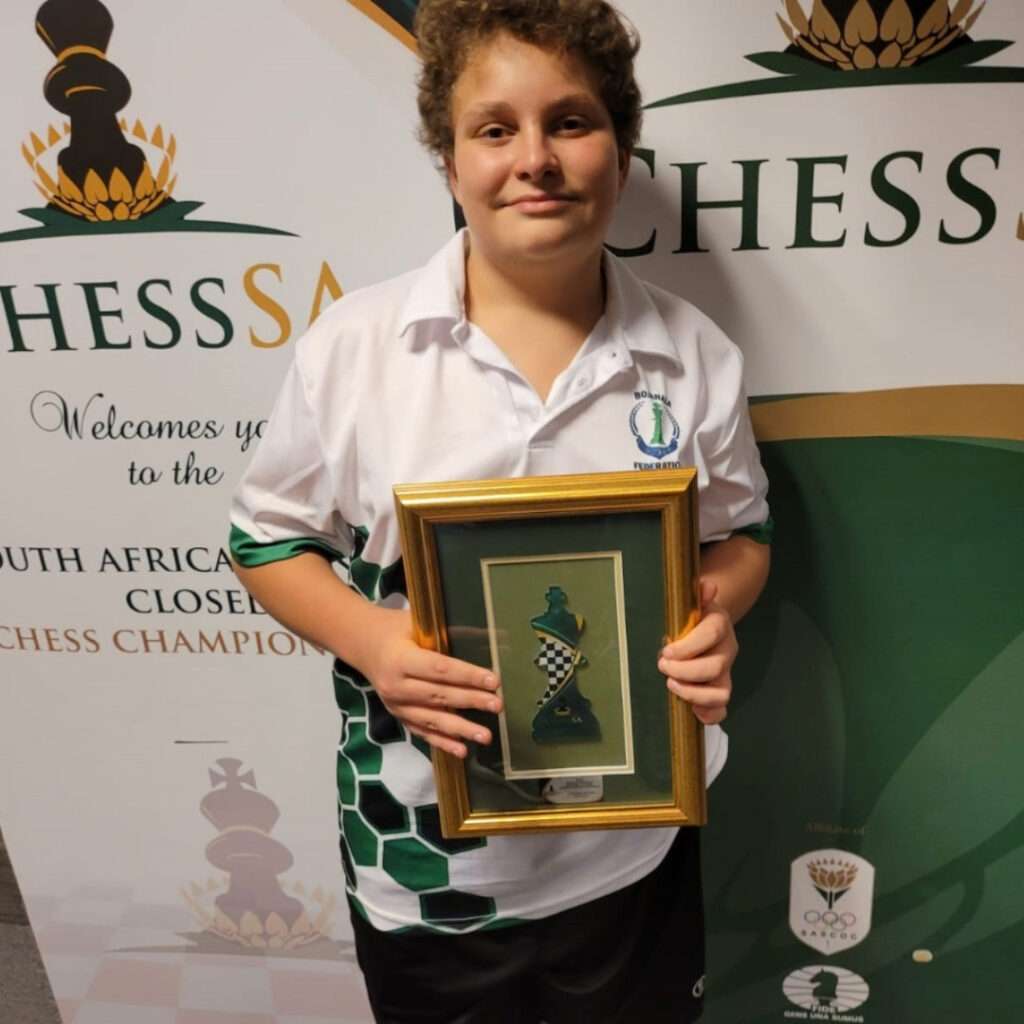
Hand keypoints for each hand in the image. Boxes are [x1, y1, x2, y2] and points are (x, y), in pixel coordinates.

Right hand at [363, 609, 502, 758]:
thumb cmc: (395, 629)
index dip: (467, 676)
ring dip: (461, 729)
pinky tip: (463, 750)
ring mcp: (395, 705)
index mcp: (400, 659)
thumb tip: (491, 635)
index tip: (493, 681)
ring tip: (486, 736)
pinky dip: (443, 742)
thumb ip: (449, 631)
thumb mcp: (417, 621)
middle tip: (497, 705)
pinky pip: (422, 732)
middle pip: (439, 696)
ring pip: (432, 719)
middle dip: (471, 701)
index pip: (439, 670)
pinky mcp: (398, 716)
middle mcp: (396, 686)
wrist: (362, 644)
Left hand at [658, 580, 735, 725]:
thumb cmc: (692, 615)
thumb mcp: (692, 601)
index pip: (711, 634)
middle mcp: (726, 651)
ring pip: (721, 692)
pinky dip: (707, 714)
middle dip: (685, 671)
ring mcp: (725, 673)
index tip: (666, 650)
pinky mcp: (720, 690)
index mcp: (719, 625)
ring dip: (694, 693)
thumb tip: (707, 585)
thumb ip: (698, 593)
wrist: (705, 626)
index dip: (688, 646)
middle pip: (715, 667)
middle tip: (662, 666)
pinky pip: (721, 710)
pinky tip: (689, 709)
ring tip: (671, 686)